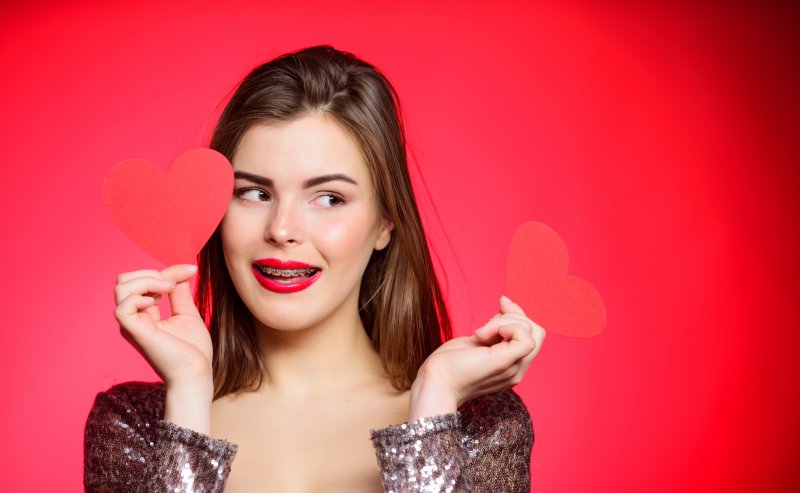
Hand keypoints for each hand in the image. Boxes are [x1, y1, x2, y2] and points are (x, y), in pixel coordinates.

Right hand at [113, 264, 212, 388]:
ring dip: (148, 280)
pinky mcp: (134, 332)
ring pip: (121, 287)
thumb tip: (180, 270)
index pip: (141, 281)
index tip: (191, 270)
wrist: (196, 373)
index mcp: (144, 314)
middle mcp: (134, 318)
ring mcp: (132, 325)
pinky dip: (139, 296)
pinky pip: (122, 308)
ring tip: (169, 289)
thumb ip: (179, 292)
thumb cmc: (192, 350)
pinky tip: (156, 302)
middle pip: (124, 280)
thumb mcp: (186, 312)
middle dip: (150, 272)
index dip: (165, 271)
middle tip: (173, 284)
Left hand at [410, 296, 544, 418]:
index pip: (533, 334)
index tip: (496, 311)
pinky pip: (525, 337)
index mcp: (513, 365)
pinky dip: (506, 326)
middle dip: (513, 316)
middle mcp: (518, 370)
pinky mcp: (505, 363)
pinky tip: (484, 335)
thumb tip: (506, 301)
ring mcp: (514, 369)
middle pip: (537, 331)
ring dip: (504, 321)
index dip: (517, 317)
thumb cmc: (451, 362)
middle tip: (485, 326)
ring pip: (531, 330)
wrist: (436, 382)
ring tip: (480, 333)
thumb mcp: (479, 339)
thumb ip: (497, 327)